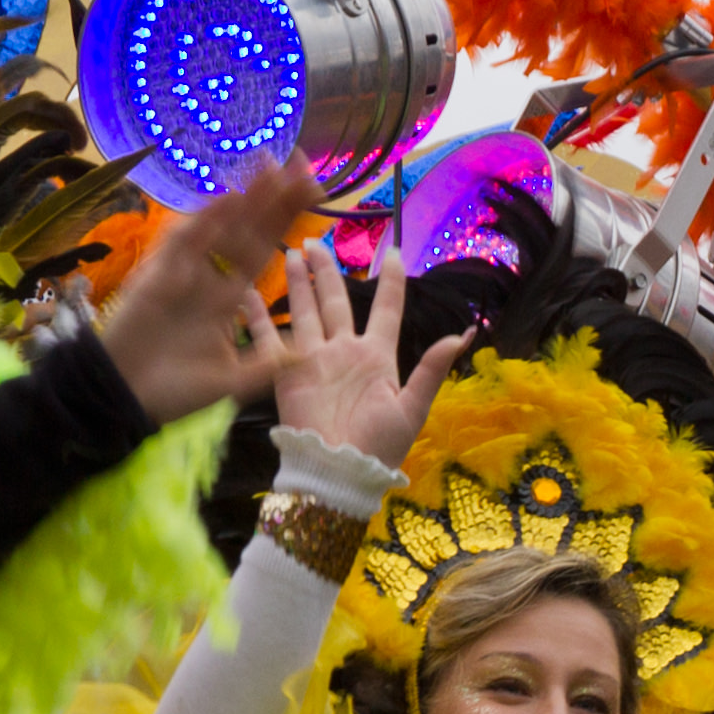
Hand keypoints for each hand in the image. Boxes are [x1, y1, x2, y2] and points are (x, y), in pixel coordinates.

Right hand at [94, 163, 318, 423]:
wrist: (125, 400)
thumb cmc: (174, 392)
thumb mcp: (233, 381)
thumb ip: (268, 364)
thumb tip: (308, 354)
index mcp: (228, 296)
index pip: (264, 249)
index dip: (286, 220)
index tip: (311, 191)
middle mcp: (209, 277)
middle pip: (248, 229)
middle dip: (273, 197)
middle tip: (300, 161)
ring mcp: (184, 272)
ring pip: (220, 227)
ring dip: (245, 197)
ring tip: (271, 164)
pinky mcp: (159, 276)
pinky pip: (186, 244)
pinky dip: (206, 222)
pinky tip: (229, 197)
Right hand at [270, 240, 473, 472]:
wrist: (339, 472)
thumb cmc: (380, 445)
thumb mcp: (413, 406)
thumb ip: (433, 367)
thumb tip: (465, 333)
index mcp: (378, 357)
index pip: (387, 309)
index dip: (391, 281)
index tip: (392, 252)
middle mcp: (345, 351)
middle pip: (337, 301)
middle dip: (327, 271)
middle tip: (316, 240)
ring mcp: (314, 359)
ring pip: (306, 310)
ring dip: (299, 282)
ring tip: (293, 252)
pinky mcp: (287, 372)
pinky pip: (270, 338)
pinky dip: (258, 316)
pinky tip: (247, 292)